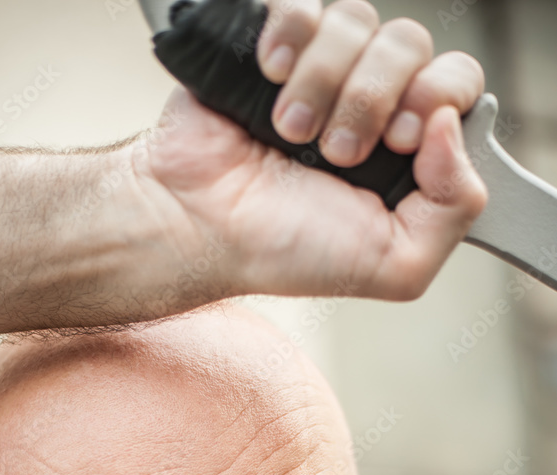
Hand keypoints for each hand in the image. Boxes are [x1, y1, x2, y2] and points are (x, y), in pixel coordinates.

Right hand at [134, 1, 486, 303]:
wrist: (201, 228)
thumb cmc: (285, 251)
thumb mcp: (395, 266)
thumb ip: (455, 211)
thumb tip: (456, 126)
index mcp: (404, 147)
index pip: (456, 83)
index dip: (438, 98)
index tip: (400, 139)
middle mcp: (367, 98)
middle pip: (411, 43)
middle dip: (374, 98)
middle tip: (338, 150)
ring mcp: (321, 67)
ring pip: (357, 21)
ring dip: (324, 84)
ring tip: (290, 132)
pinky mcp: (274, 41)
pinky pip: (303, 2)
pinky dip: (290, 36)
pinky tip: (272, 78)